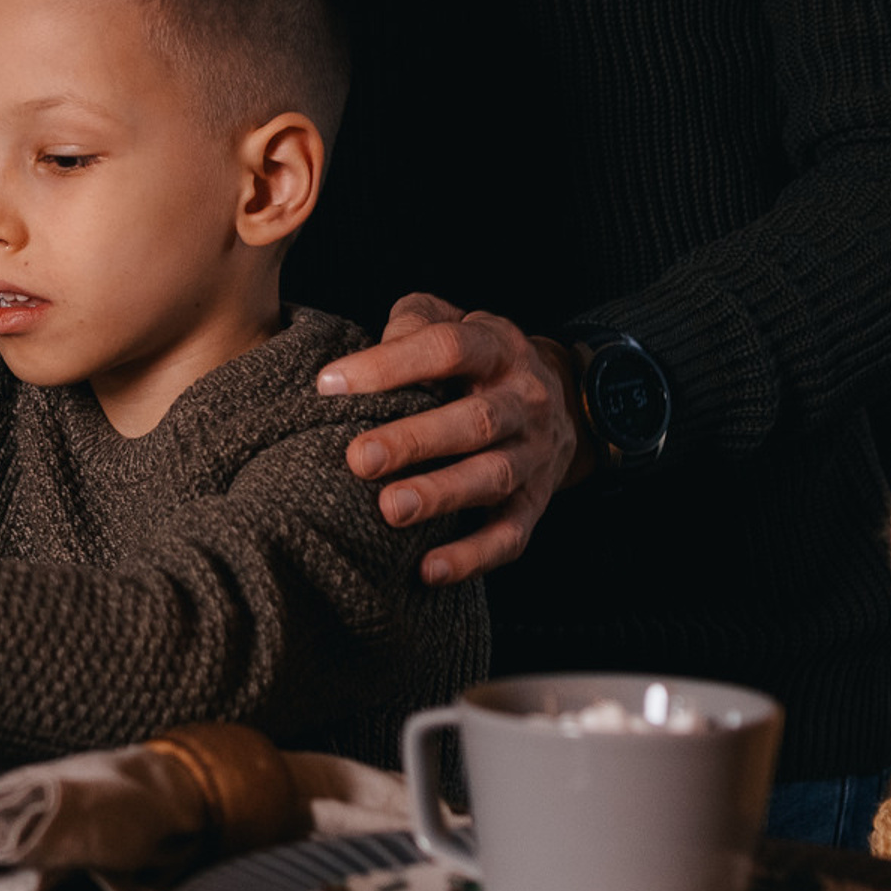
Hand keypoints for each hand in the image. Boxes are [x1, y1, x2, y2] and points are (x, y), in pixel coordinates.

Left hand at [317, 293, 585, 583]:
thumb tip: (365, 361)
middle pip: (476, 420)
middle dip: (416, 441)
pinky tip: (428, 570)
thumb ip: (411, 324)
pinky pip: (510, 536)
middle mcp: (524, 400)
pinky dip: (472, 557)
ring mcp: (535, 454)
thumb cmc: (476, 359)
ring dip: (441, 495)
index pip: (447, 349)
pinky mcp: (536, 504)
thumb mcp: (452, 321)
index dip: (388, 365)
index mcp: (498, 347)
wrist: (560, 398)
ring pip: (494, 477)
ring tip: (389, 510)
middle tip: (360, 458)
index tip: (330, 385)